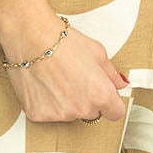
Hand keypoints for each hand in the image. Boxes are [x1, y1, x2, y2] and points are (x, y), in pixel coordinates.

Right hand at [5, 23, 131, 124]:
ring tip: (56, 79)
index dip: (111, 104)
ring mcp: (59, 115)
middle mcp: (81, 109)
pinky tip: (43, 84)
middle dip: (86, 100)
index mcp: (101, 95)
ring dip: (66, 102)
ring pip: (68, 113)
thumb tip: (120, 84)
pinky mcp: (38, 115)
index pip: (116, 113)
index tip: (105, 96)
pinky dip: (46, 103)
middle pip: (91, 113)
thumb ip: (111, 74)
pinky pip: (48, 113)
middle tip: (74, 79)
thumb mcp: (97, 53)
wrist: (31, 38)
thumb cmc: (64, 42)